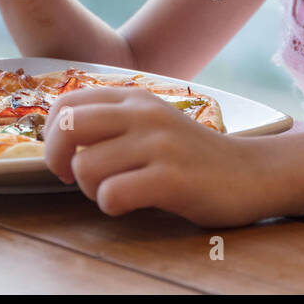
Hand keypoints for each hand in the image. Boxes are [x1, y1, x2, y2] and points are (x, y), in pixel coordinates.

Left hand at [43, 85, 269, 227]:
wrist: (251, 173)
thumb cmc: (192, 155)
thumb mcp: (152, 123)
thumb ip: (112, 120)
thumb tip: (58, 134)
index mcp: (134, 99)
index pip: (66, 103)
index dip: (51, 134)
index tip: (66, 156)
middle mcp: (144, 114)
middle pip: (67, 125)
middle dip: (56, 157)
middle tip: (71, 177)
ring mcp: (159, 144)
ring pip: (86, 166)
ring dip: (89, 188)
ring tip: (113, 191)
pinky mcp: (172, 178)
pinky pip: (113, 193)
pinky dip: (111, 205)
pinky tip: (129, 203)